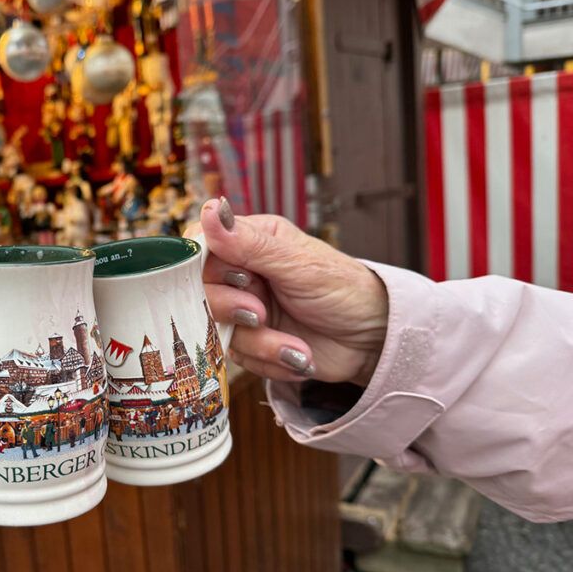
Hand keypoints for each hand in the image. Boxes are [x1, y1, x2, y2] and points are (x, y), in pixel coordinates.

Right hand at [196, 198, 388, 385]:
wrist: (373, 340)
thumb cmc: (343, 289)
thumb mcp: (298, 263)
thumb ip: (249, 243)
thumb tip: (212, 209)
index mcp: (248, 241)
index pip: (200, 249)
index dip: (206, 267)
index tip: (239, 277)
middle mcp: (239, 275)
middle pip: (199, 293)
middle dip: (232, 309)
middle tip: (261, 314)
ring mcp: (242, 310)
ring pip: (218, 331)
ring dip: (261, 344)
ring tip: (297, 348)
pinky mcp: (250, 343)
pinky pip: (239, 358)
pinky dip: (270, 362)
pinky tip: (298, 357)